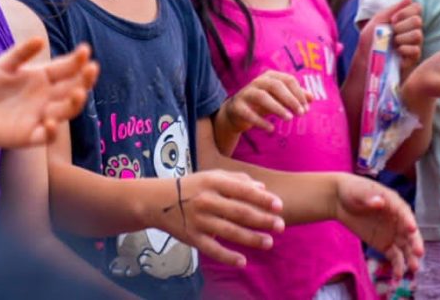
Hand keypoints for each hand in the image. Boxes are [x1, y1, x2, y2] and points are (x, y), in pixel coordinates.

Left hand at [0, 38, 97, 149]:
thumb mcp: (3, 65)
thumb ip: (21, 53)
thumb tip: (41, 39)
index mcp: (43, 78)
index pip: (66, 68)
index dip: (77, 60)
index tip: (85, 50)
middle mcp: (47, 97)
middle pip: (72, 88)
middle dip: (84, 79)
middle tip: (92, 68)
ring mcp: (41, 116)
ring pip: (66, 111)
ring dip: (75, 103)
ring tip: (79, 93)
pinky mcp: (30, 135)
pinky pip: (46, 136)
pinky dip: (51, 131)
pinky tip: (50, 122)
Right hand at [154, 169, 284, 268]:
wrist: (158, 201)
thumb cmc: (192, 187)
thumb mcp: (211, 176)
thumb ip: (237, 179)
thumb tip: (263, 187)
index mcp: (212, 182)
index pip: (241, 190)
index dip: (262, 198)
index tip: (280, 206)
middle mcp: (205, 200)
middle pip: (238, 212)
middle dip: (262, 220)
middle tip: (281, 226)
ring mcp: (198, 220)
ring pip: (229, 231)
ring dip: (250, 238)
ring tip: (268, 242)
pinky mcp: (192, 237)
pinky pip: (212, 249)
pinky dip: (227, 256)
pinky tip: (243, 262)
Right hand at [222, 71, 310, 134]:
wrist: (237, 112)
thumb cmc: (263, 103)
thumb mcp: (280, 98)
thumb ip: (295, 96)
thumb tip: (312, 98)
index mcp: (270, 77)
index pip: (288, 80)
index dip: (298, 93)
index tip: (307, 107)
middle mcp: (257, 82)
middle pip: (275, 85)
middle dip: (290, 99)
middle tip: (301, 113)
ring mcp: (246, 93)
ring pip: (262, 96)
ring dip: (277, 107)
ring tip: (289, 118)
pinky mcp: (237, 107)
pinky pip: (249, 113)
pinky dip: (261, 122)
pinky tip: (271, 129)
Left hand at [334, 174, 423, 278]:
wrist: (340, 200)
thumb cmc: (352, 190)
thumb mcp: (359, 191)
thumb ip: (369, 197)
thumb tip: (380, 201)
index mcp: (394, 204)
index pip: (404, 213)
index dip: (408, 220)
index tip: (411, 229)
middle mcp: (398, 220)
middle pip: (410, 233)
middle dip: (415, 243)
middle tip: (418, 253)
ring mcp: (393, 234)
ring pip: (406, 248)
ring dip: (410, 258)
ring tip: (413, 268)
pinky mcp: (386, 245)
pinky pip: (395, 257)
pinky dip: (398, 267)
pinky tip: (398, 277)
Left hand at [361, 0, 422, 72]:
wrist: (365, 59)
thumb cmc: (371, 40)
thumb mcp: (378, 20)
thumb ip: (393, 9)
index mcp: (405, 20)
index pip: (417, 8)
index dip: (405, 12)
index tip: (393, 19)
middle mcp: (412, 30)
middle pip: (418, 21)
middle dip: (401, 26)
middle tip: (392, 32)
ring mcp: (414, 44)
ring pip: (418, 35)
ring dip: (401, 38)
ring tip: (393, 43)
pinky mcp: (414, 58)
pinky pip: (415, 49)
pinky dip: (403, 49)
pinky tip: (396, 52)